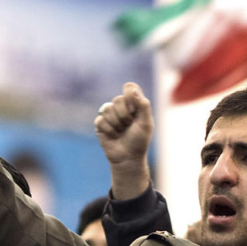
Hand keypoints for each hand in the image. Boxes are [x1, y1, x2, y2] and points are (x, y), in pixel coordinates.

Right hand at [94, 82, 152, 200]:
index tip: (134, 106)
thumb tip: (131, 89)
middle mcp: (122, 107)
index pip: (130, 87)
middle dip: (124, 114)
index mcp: (134, 104)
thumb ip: (142, 105)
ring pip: (107, 109)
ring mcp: (110, 115)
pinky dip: (108, 130)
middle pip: (118, 99)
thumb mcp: (146, 123)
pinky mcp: (100, 124)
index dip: (130, 93)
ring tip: (121, 131)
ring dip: (116, 123)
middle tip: (129, 125)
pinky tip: (113, 135)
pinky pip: (100, 120)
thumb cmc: (139, 141)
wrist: (128, 158)